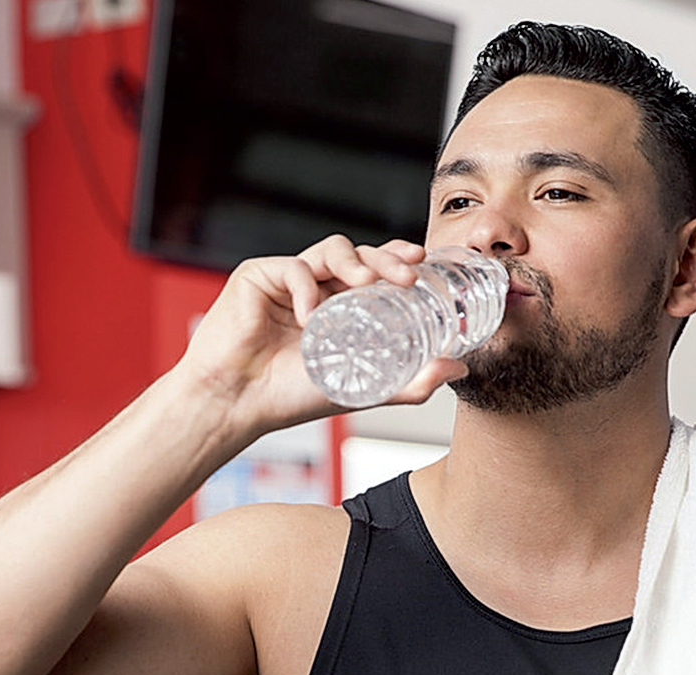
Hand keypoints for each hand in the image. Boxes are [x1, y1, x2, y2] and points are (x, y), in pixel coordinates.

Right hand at [175, 235, 468, 436]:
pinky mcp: (258, 276)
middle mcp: (315, 290)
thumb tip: (458, 369)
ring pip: (331, 250)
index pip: (373, 274)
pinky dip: (308, 287)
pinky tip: (309, 316)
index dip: (397, 262)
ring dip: (355, 262)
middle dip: (387, 257)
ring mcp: (286, 281)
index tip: (422, 263)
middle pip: (358, 255)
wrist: (237, 404)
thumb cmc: (289, 400)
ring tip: (368, 285)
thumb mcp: (361, 390)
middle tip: (409, 273)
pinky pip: (294, 266)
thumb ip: (409, 383)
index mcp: (336, 310)